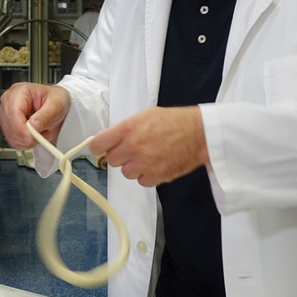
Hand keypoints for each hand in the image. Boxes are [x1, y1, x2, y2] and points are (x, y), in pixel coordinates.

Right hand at [0, 83, 71, 148]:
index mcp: (19, 91)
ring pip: (10, 136)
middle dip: (26, 136)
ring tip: (40, 132)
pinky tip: (33, 135)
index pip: (13, 112)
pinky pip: (13, 141)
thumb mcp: (57, 104)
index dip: (21, 129)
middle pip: (9, 126)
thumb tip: (33, 125)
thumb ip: (46, 115)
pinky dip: (25, 143)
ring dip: (27, 140)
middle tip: (41, 135)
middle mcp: (9, 102)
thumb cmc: (55, 100)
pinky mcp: (8, 126)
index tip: (32, 138)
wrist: (55, 107)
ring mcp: (7, 114)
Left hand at [91, 106, 208, 186]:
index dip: (97, 146)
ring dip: (133, 166)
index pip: (98, 144)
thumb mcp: (144, 115)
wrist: (199, 134)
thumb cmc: (174, 122)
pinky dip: (146, 175)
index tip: (99, 147)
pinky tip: (155, 164)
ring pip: (125, 173)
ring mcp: (144, 163)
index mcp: (128, 129)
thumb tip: (107, 138)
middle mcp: (133, 147)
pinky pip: (141, 181)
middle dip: (119, 156)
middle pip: (110, 160)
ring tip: (147, 156)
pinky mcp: (155, 176)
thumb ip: (123, 128)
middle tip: (131, 149)